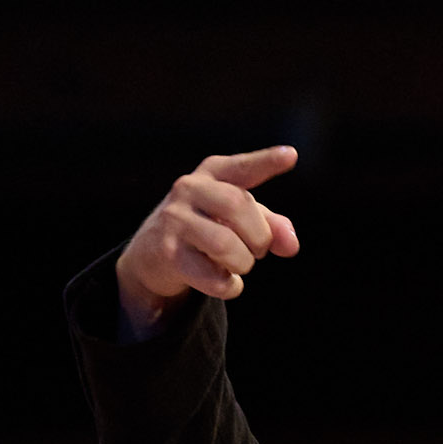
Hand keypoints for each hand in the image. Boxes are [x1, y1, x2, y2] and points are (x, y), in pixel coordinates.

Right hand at [114, 146, 301, 335]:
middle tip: (258, 250)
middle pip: (238, 205)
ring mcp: (174, 219)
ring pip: (225, 244)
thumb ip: (269, 225)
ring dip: (243, 263)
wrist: (151, 256)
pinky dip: (229, 286)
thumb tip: (291, 245)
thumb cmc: (204, 229)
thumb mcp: (236, 219)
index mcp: (211, 174)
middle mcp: (189, 188)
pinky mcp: (168, 252)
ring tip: (238, 265)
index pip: (241, 167)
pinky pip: (213, 277)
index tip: (291, 156)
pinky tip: (224, 281)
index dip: (265, 162)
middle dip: (259, 236)